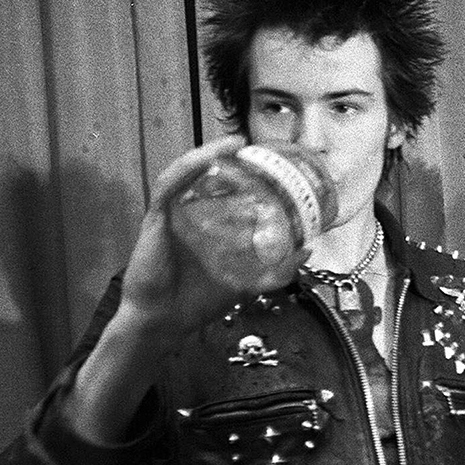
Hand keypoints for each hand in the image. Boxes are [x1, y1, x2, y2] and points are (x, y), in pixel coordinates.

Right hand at [118, 135, 306, 340]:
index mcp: (207, 226)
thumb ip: (276, 270)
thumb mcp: (247, 283)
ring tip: (237, 143)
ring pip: (189, 172)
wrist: (165, 320)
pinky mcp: (156, 217)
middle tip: (259, 149)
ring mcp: (172, 214)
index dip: (246, 174)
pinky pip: (170, 184)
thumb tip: (307, 250)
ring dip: (211, 154)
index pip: (226, 192)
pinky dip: (189, 167)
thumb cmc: (198, 302)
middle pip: (208, 177)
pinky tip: (209, 158)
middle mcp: (189, 215)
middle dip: (231, 159)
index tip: (271, 164)